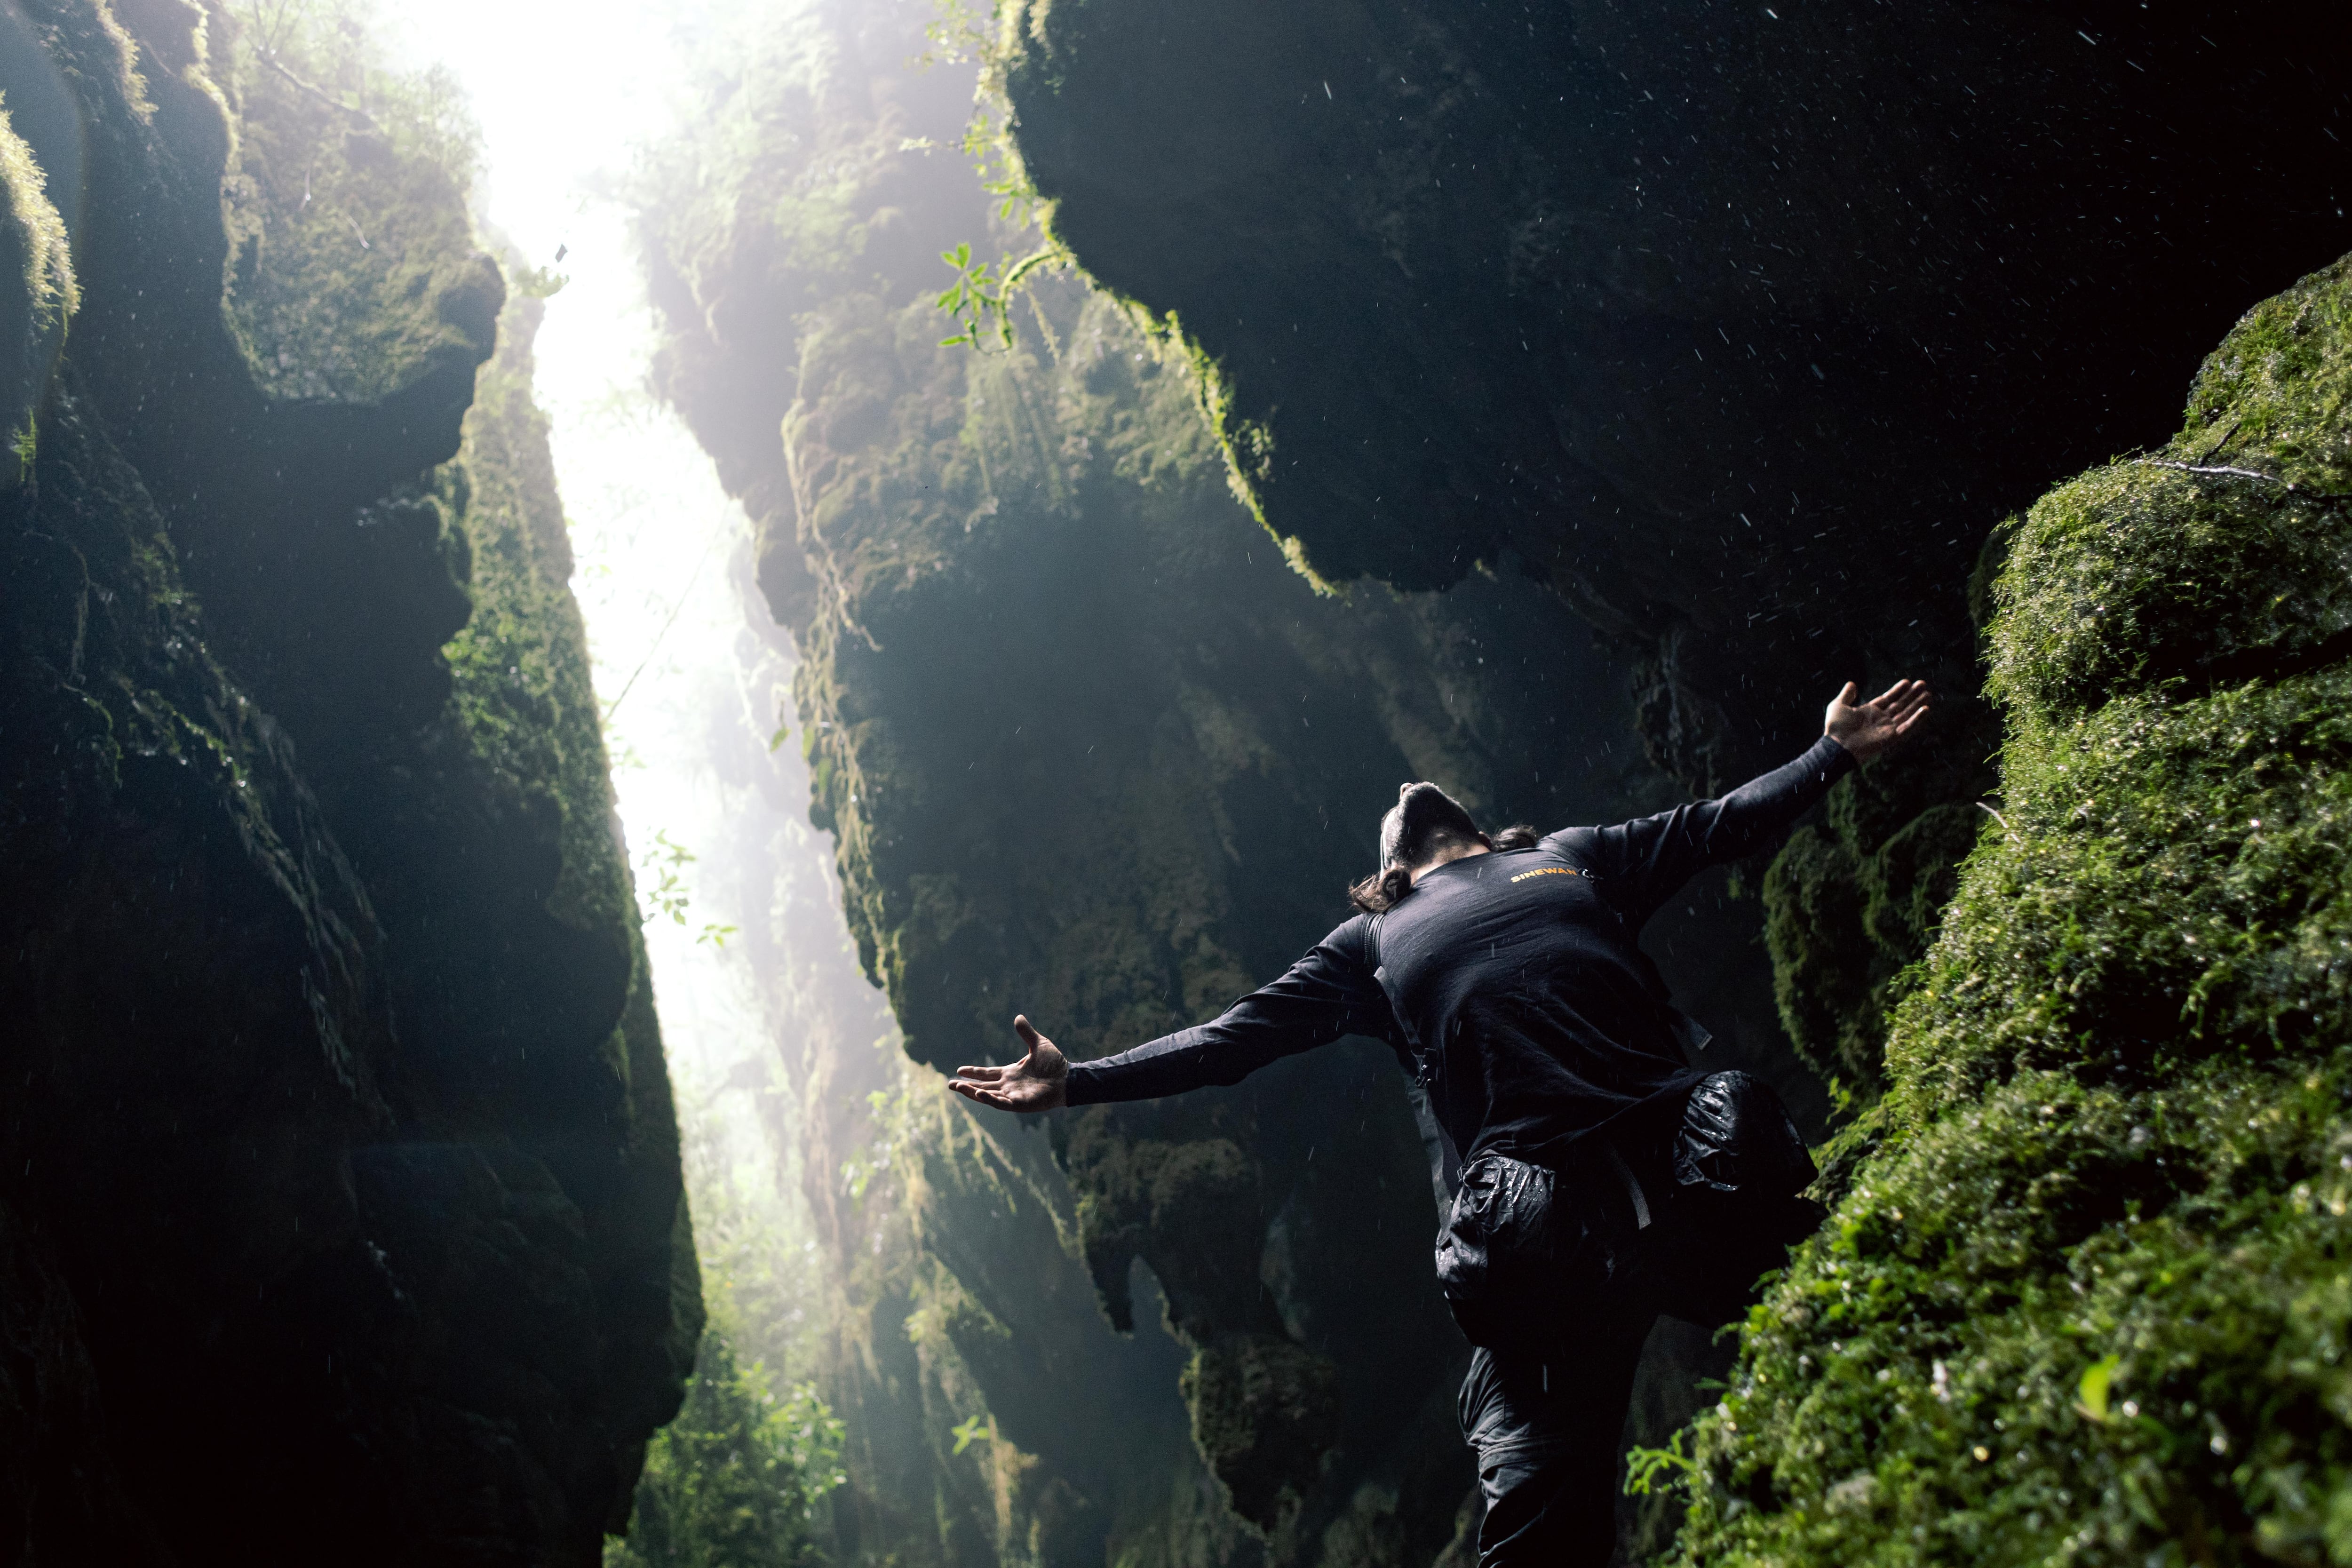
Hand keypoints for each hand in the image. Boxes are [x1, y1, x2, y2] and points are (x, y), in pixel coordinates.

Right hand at [950, 1015, 1067, 1111]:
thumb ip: (1026, 1033)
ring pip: (987, 1095)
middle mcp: (1008, 1086)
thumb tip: (1018, 1017)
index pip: (987, 1074)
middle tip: (950, 1085)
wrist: (1068, 1078)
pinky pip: (1001, 1103)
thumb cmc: (1055, 1064)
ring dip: (972, 1092)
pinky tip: (979, 1093)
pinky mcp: (1020, 1103)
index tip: (959, 1069)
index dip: (973, 1072)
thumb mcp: (1038, 1044)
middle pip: (982, 1086)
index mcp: (1010, 1073)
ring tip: (958, 1087)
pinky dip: (989, 1099)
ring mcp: (1013, 1096)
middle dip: (966, 1086)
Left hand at [1824, 678, 1931, 763]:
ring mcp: (1887, 729)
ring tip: (1928, 694)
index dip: (1898, 691)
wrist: (1838, 745)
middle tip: (1923, 684)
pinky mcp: (1891, 737)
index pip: (1888, 699)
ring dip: (1917, 705)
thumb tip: (1852, 683)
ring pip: (1906, 714)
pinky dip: (1917, 719)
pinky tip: (1926, 709)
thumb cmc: (1836, 727)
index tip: (1907, 681)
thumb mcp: (1838, 706)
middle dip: (1912, 695)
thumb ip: (1846, 695)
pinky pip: (1907, 727)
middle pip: (1900, 705)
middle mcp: (1880, 720)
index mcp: (1870, 712)